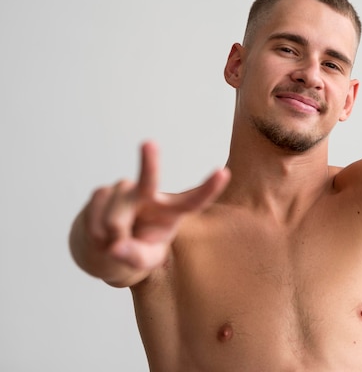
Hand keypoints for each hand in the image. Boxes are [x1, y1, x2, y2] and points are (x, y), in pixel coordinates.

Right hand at [83, 141, 229, 270]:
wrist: (105, 249)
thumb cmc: (134, 252)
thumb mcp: (144, 262)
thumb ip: (136, 258)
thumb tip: (115, 247)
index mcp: (172, 211)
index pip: (193, 201)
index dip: (209, 188)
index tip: (223, 173)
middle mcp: (150, 196)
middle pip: (149, 180)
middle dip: (149, 162)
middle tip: (149, 143)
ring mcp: (125, 191)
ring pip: (114, 219)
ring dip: (110, 238)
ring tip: (113, 242)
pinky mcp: (102, 192)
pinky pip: (95, 218)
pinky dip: (95, 234)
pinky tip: (100, 234)